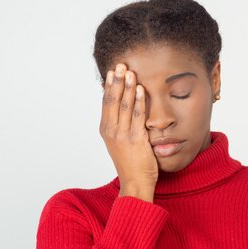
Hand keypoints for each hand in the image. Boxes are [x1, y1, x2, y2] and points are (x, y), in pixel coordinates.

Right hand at [100, 63, 157, 198]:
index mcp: (106, 130)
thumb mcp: (120, 142)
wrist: (135, 183)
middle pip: (112, 100)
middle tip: (120, 65)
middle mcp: (112, 131)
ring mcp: (123, 135)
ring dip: (128, 87)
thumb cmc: (131, 164)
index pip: (106, 103)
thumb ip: (121, 126)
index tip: (112, 71)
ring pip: (125, 106)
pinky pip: (138, 117)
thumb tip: (125, 109)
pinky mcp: (136, 140)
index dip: (109, 86)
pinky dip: (140, 102)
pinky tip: (141, 89)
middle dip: (117, 81)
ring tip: (130, 72)